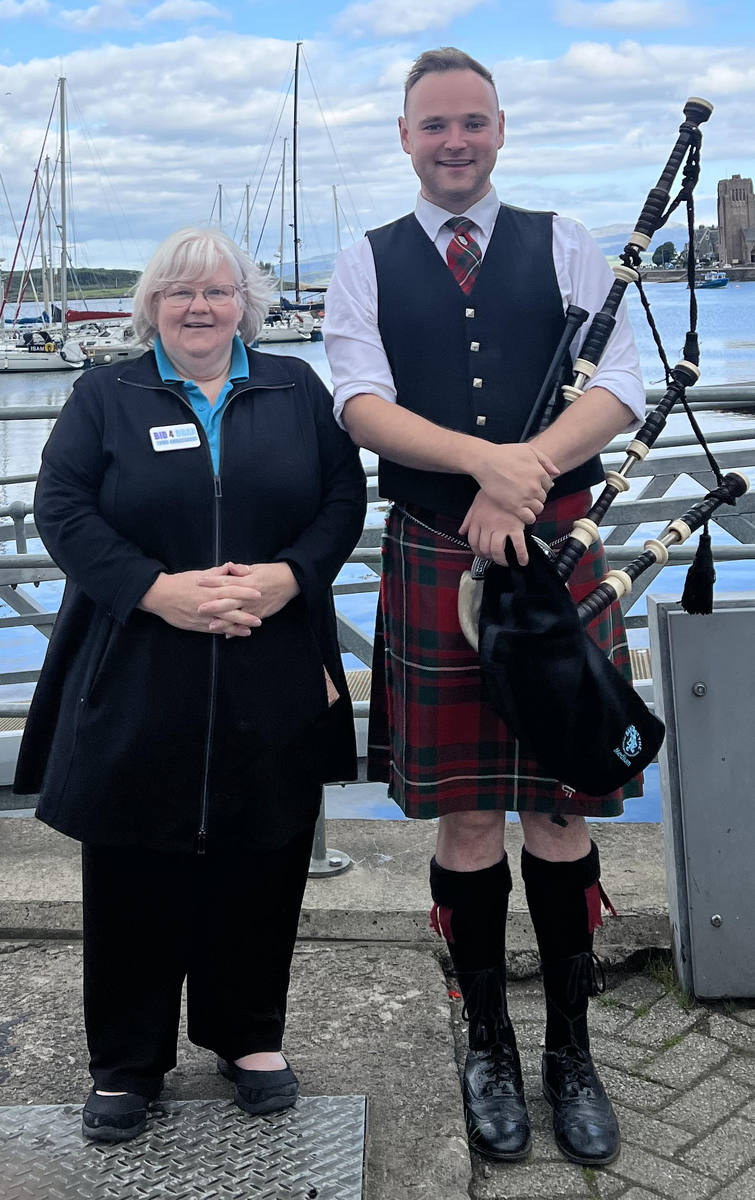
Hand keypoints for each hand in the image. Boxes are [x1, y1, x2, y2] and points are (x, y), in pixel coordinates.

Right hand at [138, 566, 261, 634]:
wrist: (160, 595)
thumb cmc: (179, 582)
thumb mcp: (198, 574)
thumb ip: (215, 573)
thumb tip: (229, 567)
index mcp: (210, 589)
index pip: (232, 590)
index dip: (246, 592)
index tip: (259, 593)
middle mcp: (209, 603)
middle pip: (231, 608)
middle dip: (247, 613)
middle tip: (261, 616)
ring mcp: (204, 616)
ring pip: (225, 621)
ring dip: (239, 625)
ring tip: (252, 628)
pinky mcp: (198, 625)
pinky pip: (214, 629)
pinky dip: (225, 632)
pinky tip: (234, 634)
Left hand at [197, 561, 300, 635]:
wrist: (290, 581)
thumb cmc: (271, 572)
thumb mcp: (256, 568)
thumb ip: (240, 569)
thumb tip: (227, 566)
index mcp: (247, 580)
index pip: (226, 580)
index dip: (212, 581)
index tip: (199, 582)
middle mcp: (249, 594)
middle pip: (229, 600)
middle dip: (214, 605)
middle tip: (199, 608)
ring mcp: (254, 606)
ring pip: (237, 614)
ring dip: (223, 621)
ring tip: (211, 625)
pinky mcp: (260, 614)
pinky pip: (247, 623)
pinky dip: (237, 629)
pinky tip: (227, 635)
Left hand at [459, 492, 528, 565]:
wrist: (508, 481)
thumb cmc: (493, 490)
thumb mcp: (477, 502)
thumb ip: (468, 519)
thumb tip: (462, 531)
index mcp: (477, 520)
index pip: (473, 541)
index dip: (476, 551)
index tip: (482, 554)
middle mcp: (487, 526)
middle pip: (484, 548)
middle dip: (488, 557)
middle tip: (494, 559)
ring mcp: (501, 527)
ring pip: (497, 550)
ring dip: (500, 559)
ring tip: (505, 561)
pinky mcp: (516, 527)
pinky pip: (518, 545)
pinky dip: (521, 556)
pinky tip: (522, 561)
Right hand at [471, 443, 558, 523]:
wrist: (486, 462)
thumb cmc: (504, 454)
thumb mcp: (528, 449)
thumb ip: (545, 460)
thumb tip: (556, 472)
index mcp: (540, 473)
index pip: (548, 485)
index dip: (540, 486)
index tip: (533, 487)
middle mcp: (535, 486)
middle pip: (543, 497)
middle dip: (536, 497)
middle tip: (526, 495)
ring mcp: (525, 497)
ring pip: (538, 509)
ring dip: (533, 508)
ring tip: (525, 505)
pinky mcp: (514, 507)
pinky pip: (529, 518)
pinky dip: (529, 518)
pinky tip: (524, 515)